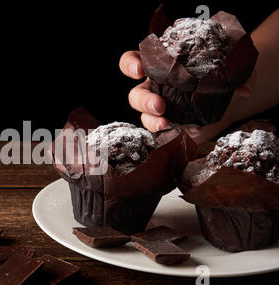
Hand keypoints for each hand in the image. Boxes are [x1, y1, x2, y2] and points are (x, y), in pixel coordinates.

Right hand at [119, 50, 255, 143]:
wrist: (226, 98)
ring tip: (165, 123)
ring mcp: (158, 106)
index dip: (131, 64)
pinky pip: (155, 127)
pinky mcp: (166, 123)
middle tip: (159, 105)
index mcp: (161, 64)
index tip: (139, 69)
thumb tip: (246, 87)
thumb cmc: (218, 75)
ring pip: (143, 114)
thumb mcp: (228, 67)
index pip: (135, 60)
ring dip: (150, 119)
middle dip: (143, 100)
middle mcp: (154, 85)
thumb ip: (237, 72)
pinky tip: (170, 131)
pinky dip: (160, 131)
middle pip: (136, 93)